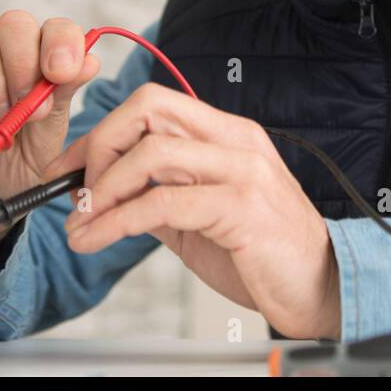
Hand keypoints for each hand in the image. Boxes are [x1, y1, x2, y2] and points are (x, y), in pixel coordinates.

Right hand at [0, 10, 100, 199]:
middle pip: (16, 25)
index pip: (58, 28)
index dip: (61, 44)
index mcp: (48, 55)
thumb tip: (89, 62)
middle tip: (27, 102)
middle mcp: (13, 50)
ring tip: (2, 121)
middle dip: (25, 63)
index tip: (61, 75)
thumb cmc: (27, 154)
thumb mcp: (51, 130)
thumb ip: (65, 95)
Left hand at [51, 83, 341, 340]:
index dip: (103, 131)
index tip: (70, 168)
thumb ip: (162, 197)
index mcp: (229, 134)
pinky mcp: (240, 207)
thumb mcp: (203, 218)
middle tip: (78, 192)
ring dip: (102, 190)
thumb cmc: (265, 254)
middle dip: (98, 146)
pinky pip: (162, 203)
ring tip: (83, 224)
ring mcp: (242, 170)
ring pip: (151, 152)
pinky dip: (117, 222)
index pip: (154, 104)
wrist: (320, 286)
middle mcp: (236, 140)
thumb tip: (104, 196)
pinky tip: (98, 239)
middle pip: (148, 108)